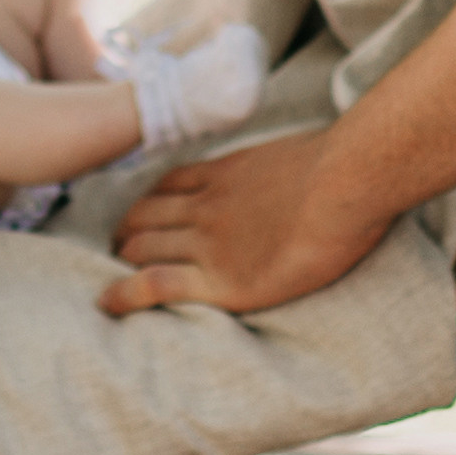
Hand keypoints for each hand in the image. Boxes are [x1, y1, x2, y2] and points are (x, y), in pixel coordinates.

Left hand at [100, 129, 385, 316]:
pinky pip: (155, 284)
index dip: (150, 201)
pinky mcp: (220, 279)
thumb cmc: (341, 166)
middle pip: (145, 216)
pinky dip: (124, 293)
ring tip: (112, 276)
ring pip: (143, 247)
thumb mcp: (302, 152)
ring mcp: (208, 241)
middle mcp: (206, 205)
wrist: (347, 182)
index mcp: (225, 174)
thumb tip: (304, 170)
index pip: (169, 185)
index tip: (144, 214)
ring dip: (122, 259)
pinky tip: (108, 302)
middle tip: (120, 249)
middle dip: (126, 232)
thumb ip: (285, 166)